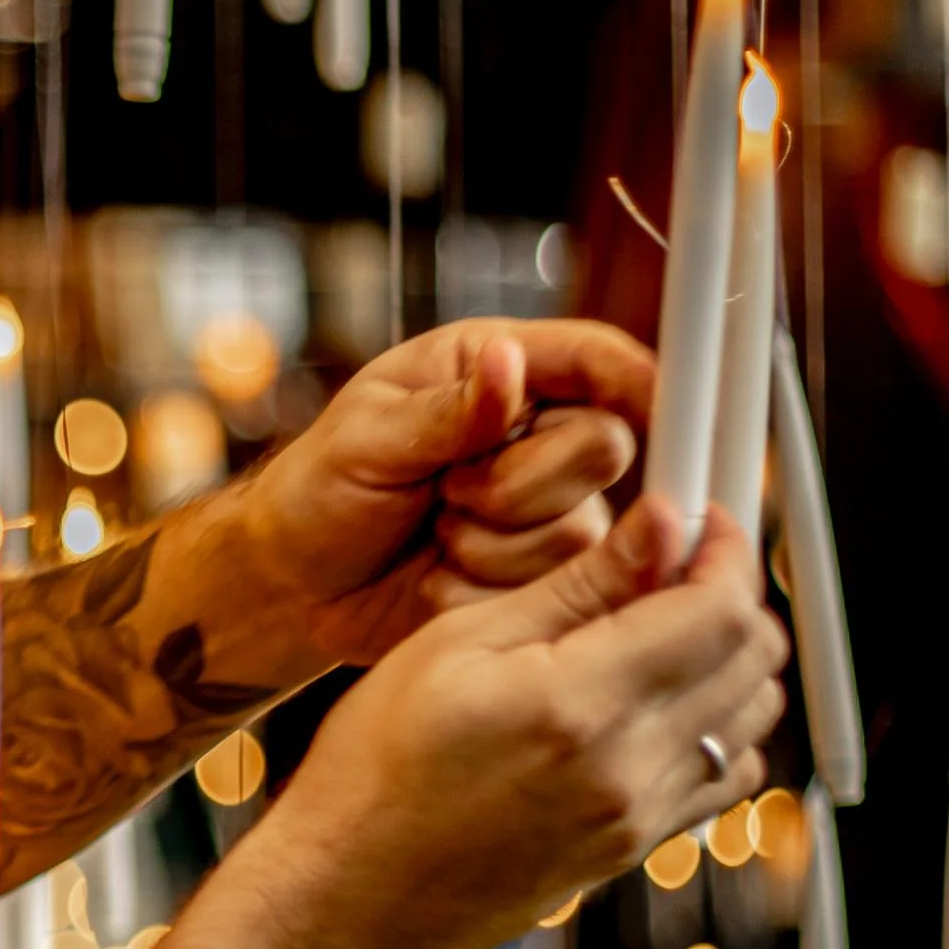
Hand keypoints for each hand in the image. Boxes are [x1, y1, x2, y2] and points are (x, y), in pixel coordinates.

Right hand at [225, 499, 789, 948]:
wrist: (349, 893)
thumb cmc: (374, 771)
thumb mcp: (458, 643)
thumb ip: (575, 584)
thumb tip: (658, 528)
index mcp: (580, 705)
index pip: (721, 612)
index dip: (723, 552)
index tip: (696, 527)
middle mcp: (626, 770)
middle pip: (756, 663)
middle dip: (731, 597)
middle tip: (675, 570)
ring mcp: (637, 819)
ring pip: (754, 722)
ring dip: (728, 663)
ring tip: (659, 635)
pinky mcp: (632, 850)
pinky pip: (722, 779)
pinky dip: (714, 730)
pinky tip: (651, 707)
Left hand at [232, 320, 651, 664]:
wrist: (296, 586)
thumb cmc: (319, 490)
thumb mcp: (367, 438)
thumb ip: (449, 411)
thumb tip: (508, 363)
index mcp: (497, 370)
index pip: (596, 360)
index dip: (638, 378)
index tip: (653, 404)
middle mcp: (535, 434)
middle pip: (606, 448)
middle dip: (521, 484)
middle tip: (448, 491)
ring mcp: (544, 508)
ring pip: (580, 530)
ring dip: (493, 543)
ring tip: (435, 531)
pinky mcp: (538, 576)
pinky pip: (554, 588)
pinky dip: (486, 587)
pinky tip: (440, 574)